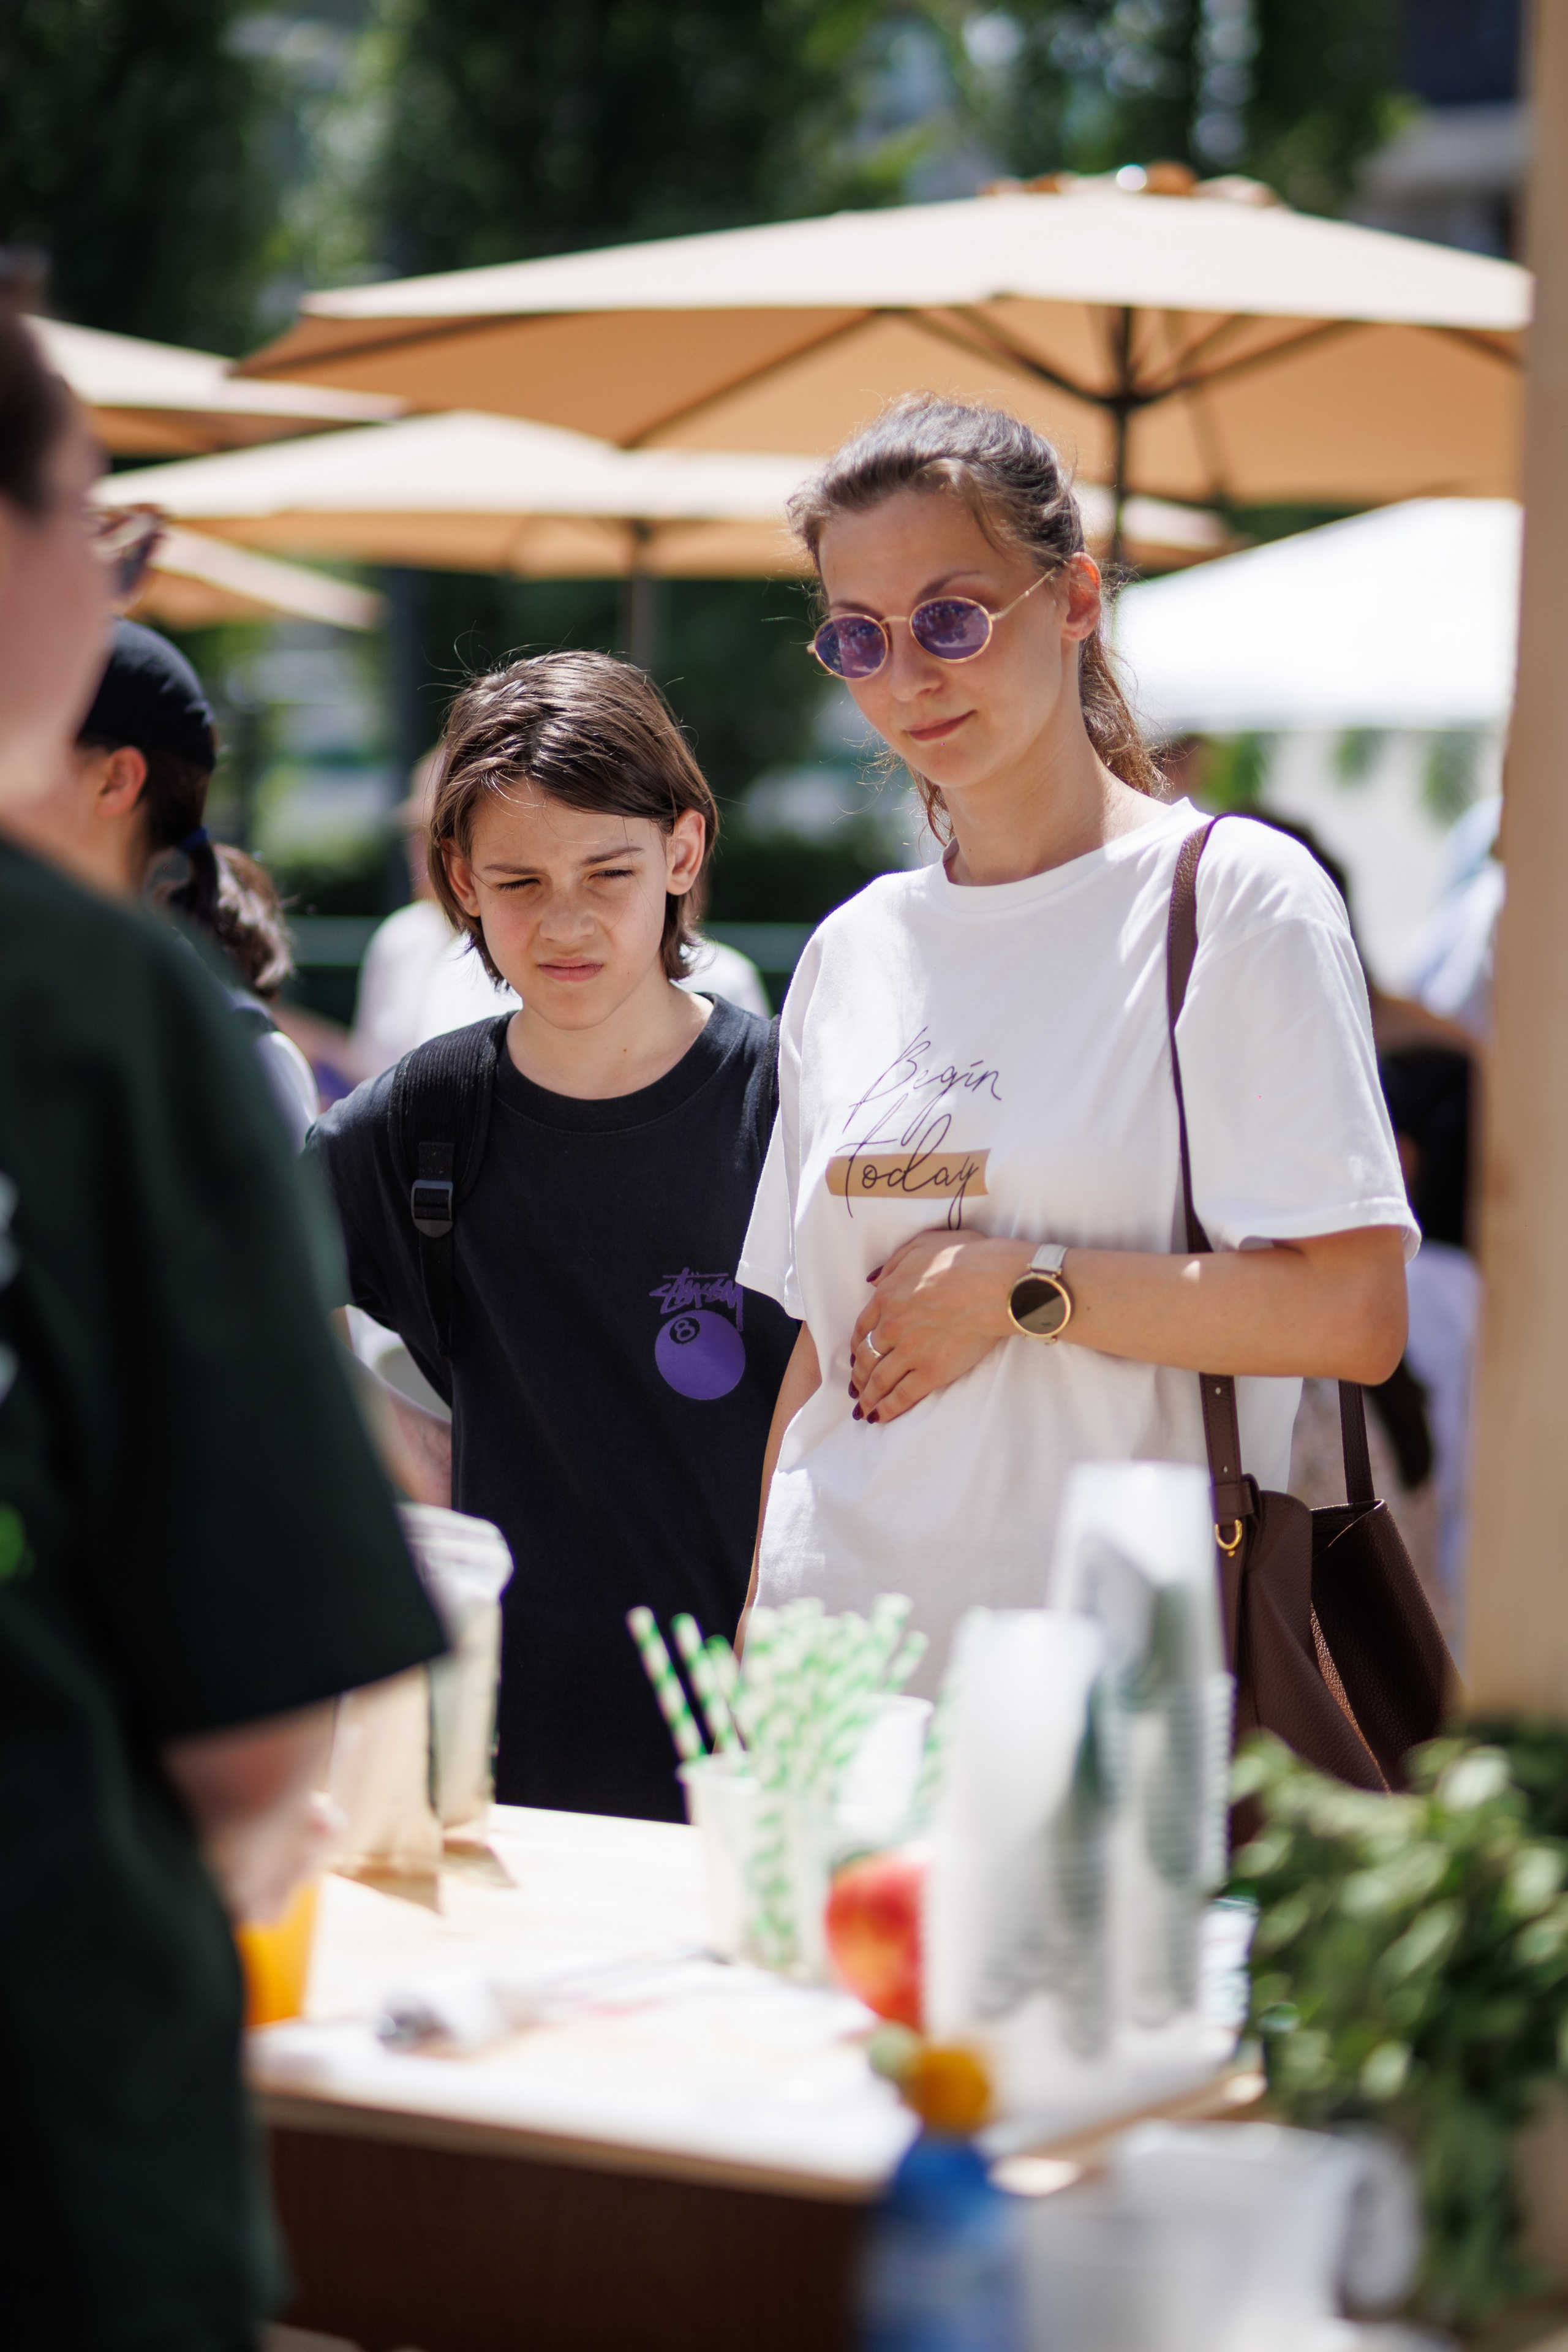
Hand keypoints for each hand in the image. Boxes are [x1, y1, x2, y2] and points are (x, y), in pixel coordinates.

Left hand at [849, 1230, 1033, 1424]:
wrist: (994, 1283)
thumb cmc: (964, 1258)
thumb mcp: (920, 1246)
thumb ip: (893, 1264)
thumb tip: (873, 1281)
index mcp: (887, 1296)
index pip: (862, 1328)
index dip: (857, 1345)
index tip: (856, 1356)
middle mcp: (892, 1326)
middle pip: (866, 1357)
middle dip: (859, 1376)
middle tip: (856, 1388)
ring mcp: (910, 1351)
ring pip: (879, 1380)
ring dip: (868, 1397)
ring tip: (864, 1410)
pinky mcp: (932, 1372)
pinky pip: (902, 1396)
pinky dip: (888, 1409)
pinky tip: (880, 1417)